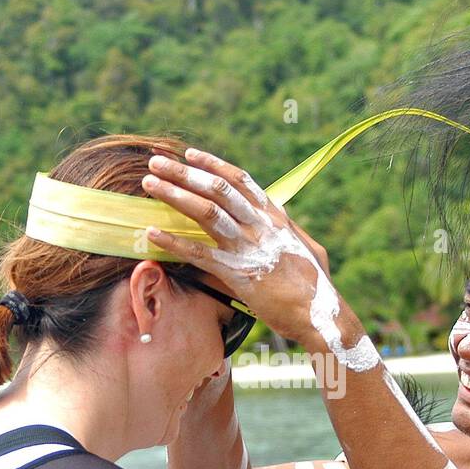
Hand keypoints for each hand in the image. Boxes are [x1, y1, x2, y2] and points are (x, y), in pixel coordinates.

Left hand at [140, 148, 336, 347]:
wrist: (320, 314)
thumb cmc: (316, 285)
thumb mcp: (307, 247)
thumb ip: (288, 230)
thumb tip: (280, 217)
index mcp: (275, 217)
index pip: (240, 181)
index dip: (212, 165)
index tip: (189, 154)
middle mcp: (260, 225)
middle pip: (216, 188)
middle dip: (184, 172)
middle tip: (157, 161)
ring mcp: (248, 247)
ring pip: (206, 211)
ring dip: (174, 194)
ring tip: (149, 183)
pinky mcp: (237, 272)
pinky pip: (199, 252)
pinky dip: (174, 242)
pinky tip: (151, 233)